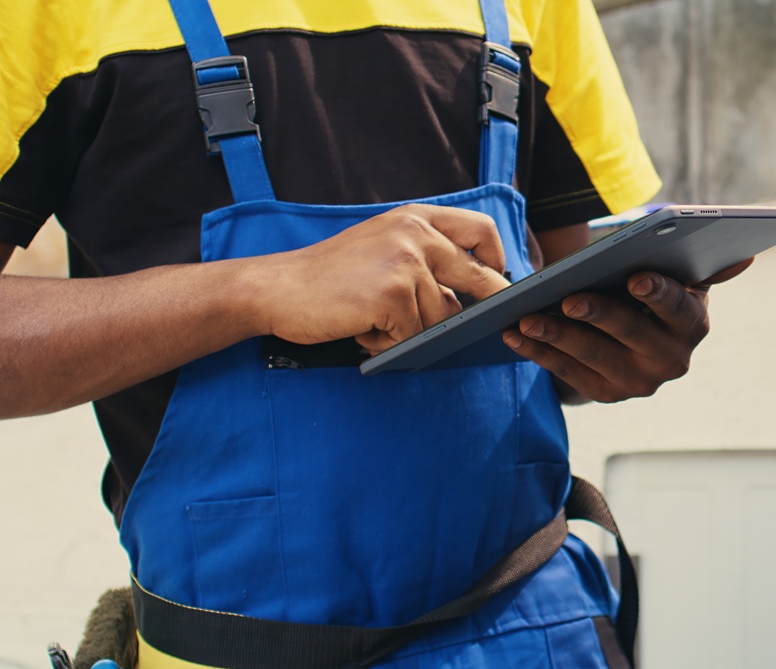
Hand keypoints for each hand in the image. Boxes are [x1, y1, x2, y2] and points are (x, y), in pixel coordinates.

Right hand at [261, 204, 509, 351]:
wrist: (278, 288)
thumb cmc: (327, 275)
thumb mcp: (381, 247)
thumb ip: (422, 259)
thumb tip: (464, 298)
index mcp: (414, 218)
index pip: (481, 229)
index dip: (496, 258)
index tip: (497, 278)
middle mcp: (415, 234)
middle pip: (479, 277)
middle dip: (486, 306)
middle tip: (486, 325)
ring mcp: (406, 264)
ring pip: (441, 317)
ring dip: (412, 331)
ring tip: (374, 325)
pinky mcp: (394, 296)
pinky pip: (413, 336)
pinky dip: (390, 343)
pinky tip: (364, 333)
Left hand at [501, 258, 753, 403]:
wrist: (634, 339)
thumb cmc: (651, 296)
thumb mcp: (676, 280)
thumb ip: (698, 268)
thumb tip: (741, 257)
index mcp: (692, 325)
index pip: (677, 308)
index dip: (657, 294)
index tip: (635, 278)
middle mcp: (670, 360)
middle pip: (628, 334)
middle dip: (595, 315)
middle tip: (566, 299)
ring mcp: (636, 382)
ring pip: (590, 356)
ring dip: (554, 336)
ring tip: (524, 320)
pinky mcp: (604, 394)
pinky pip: (565, 372)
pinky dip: (537, 353)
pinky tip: (513, 336)